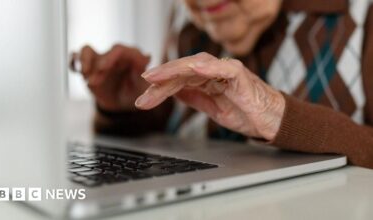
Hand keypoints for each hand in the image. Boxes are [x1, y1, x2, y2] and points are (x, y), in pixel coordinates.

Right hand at [71, 44, 149, 110]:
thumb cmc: (135, 94)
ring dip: (85, 61)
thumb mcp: (143, 89)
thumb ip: (145, 74)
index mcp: (133, 57)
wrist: (122, 105)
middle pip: (108, 52)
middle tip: (96, 80)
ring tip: (85, 75)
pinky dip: (75, 61)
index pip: (124, 50)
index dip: (113, 56)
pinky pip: (77, 58)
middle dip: (101, 64)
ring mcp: (101, 60)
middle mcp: (117, 55)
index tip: (104, 68)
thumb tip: (148, 56)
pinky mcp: (89, 67)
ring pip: (88, 50)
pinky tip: (77, 70)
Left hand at [135, 52, 284, 140]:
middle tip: (144, 85)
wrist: (271, 122)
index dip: (161, 88)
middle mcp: (214, 72)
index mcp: (207, 80)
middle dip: (162, 79)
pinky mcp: (240, 75)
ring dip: (176, 71)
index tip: (144, 98)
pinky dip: (209, 68)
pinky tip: (192, 70)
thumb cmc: (246, 113)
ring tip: (157, 77)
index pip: (179, 80)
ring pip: (197, 66)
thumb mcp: (212, 108)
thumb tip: (173, 92)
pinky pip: (223, 68)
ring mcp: (227, 71)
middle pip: (183, 71)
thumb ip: (194, 98)